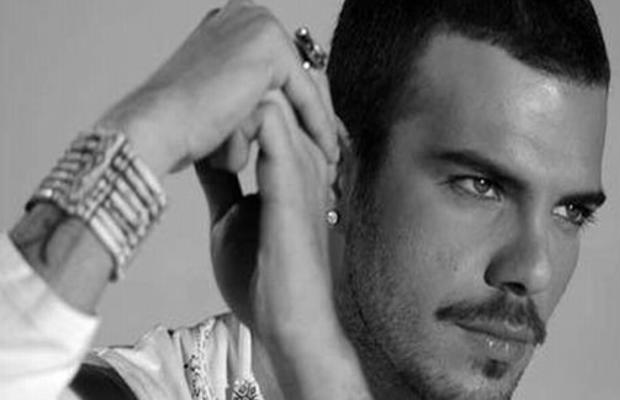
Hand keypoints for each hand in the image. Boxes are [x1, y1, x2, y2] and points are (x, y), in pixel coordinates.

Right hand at [96, 0, 337, 177]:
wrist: (159, 126)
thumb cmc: (179, 122)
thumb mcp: (221, 95)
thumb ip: (248, 86)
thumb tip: (270, 102)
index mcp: (232, 21)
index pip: (284, 65)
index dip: (301, 102)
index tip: (313, 134)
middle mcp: (246, 14)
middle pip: (300, 72)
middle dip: (315, 111)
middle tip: (330, 145)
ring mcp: (258, 25)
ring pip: (305, 84)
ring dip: (319, 121)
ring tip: (328, 153)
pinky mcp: (269, 46)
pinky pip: (306, 94)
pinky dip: (318, 125)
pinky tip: (326, 151)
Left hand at [197, 91, 368, 398]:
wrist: (291, 322)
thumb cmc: (266, 279)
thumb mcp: (232, 217)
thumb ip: (223, 181)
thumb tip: (199, 152)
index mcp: (297, 166)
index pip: (280, 103)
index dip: (239, 106)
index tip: (204, 132)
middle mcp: (309, 158)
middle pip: (279, 91)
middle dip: (234, 103)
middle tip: (204, 137)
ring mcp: (306, 167)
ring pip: (273, 98)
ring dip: (234, 113)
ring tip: (212, 149)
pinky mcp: (294, 182)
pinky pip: (271, 124)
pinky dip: (238, 128)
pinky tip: (220, 157)